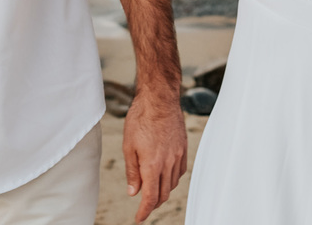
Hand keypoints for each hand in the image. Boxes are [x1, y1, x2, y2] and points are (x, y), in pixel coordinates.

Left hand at [122, 89, 186, 222]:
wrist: (159, 99)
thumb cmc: (140, 118)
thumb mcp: (128, 146)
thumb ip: (132, 172)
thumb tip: (133, 192)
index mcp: (152, 164)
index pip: (150, 197)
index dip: (145, 211)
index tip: (139, 218)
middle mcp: (168, 163)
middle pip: (163, 194)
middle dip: (153, 204)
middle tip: (144, 206)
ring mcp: (178, 155)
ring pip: (172, 184)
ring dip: (162, 191)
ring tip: (153, 191)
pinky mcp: (183, 148)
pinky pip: (180, 171)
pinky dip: (172, 179)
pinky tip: (165, 175)